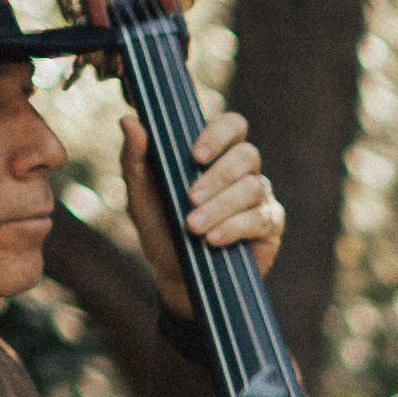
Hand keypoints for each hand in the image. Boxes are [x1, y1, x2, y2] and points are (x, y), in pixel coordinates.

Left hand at [126, 108, 284, 298]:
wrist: (176, 276)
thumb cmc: (161, 229)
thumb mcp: (141, 197)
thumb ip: (135, 159)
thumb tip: (128, 120)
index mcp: (217, 154)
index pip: (233, 126)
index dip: (219, 134)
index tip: (195, 155)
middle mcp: (243, 171)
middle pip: (247, 154)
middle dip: (218, 176)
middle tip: (190, 198)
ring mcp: (260, 198)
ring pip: (252, 188)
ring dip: (221, 206)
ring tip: (194, 227)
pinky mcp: (269, 226)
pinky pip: (260, 219)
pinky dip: (234, 228)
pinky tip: (213, 240)